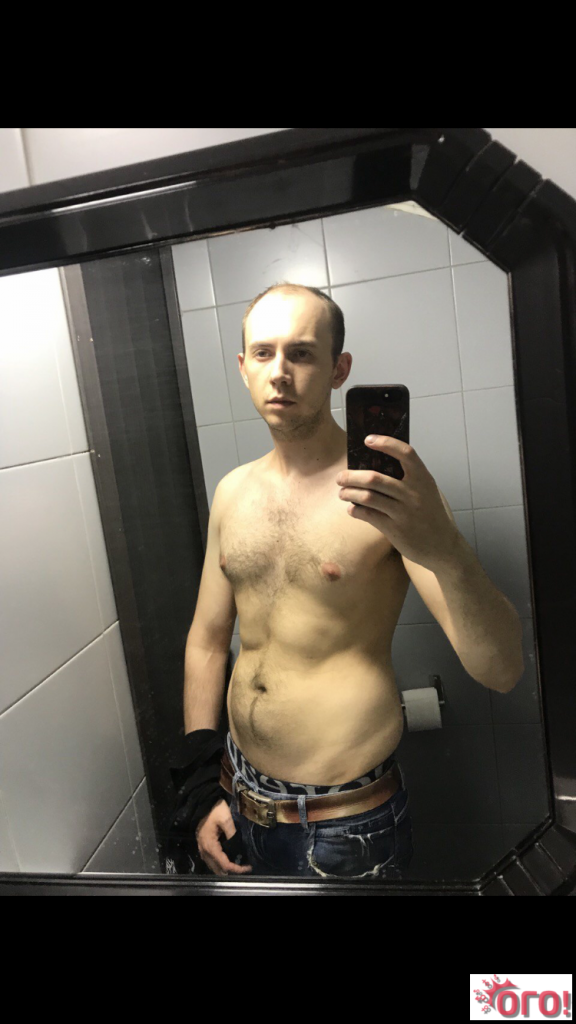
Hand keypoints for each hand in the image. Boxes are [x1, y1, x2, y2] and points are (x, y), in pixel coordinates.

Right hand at [195, 799, 252, 875]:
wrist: (204, 802)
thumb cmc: (215, 810)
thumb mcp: (226, 820)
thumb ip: (232, 835)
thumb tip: (240, 848)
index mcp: (210, 846)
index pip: (224, 864)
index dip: (236, 869)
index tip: (248, 867)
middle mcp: (204, 850)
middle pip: (218, 869)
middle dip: (231, 871)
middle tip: (244, 868)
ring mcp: (202, 848)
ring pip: (213, 866)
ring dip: (224, 868)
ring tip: (237, 865)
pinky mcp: (203, 845)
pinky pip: (210, 860)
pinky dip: (219, 863)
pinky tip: (227, 860)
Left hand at [335, 434, 458, 571]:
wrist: (442, 546)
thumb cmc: (430, 514)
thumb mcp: (427, 491)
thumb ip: (409, 478)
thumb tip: (377, 462)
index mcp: (423, 479)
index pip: (405, 453)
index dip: (386, 443)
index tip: (368, 440)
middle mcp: (414, 493)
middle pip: (374, 478)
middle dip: (352, 476)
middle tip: (341, 477)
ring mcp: (404, 512)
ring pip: (367, 496)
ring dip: (349, 493)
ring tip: (342, 492)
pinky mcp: (395, 529)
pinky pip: (368, 515)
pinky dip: (355, 510)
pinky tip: (352, 509)